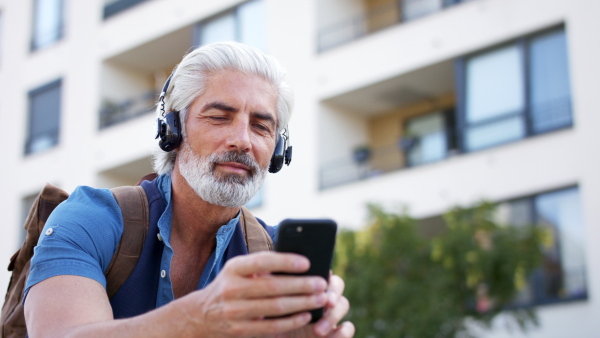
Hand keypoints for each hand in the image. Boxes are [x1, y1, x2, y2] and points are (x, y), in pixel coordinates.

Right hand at [171, 251, 330, 336]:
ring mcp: (235, 311)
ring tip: (320, 299)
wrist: (202, 314)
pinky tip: (305, 315)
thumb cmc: (231, 285)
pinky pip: (271, 327)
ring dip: (302, 303)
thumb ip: (262, 265)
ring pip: (275, 308)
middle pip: (273, 287)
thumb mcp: (239, 270)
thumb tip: (299, 263)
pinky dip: (291, 321)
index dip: (285, 261)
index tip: (307, 262)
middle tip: (322, 283)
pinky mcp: (240, 330)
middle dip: (301, 285)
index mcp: (234, 268)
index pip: (262, 261)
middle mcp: (232, 289)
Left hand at [263, 273, 354, 337]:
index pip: (321, 271)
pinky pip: (348, 328)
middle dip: (333, 293)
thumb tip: (261, 275)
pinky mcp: (336, 332)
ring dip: (333, 316)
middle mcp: (321, 296)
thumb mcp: (267, 306)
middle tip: (327, 302)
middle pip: (337, 285)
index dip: (323, 276)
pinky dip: (344, 331)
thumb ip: (269, 290)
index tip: (319, 282)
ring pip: (343, 304)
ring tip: (318, 330)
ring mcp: (331, 313)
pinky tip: (337, 335)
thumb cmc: (271, 322)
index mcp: (307, 285)